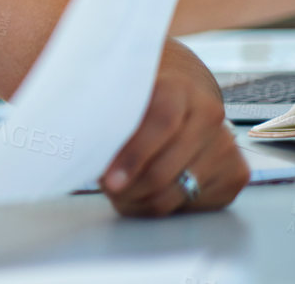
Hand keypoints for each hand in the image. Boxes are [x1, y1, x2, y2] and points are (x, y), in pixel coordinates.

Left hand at [100, 40, 247, 216]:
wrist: (182, 94)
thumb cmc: (137, 97)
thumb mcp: (119, 90)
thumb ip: (98, 104)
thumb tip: (59, 121)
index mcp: (179, 88)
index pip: (159, 123)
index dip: (132, 155)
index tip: (107, 179)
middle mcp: (209, 114)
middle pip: (166, 167)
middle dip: (130, 187)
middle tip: (107, 190)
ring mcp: (226, 144)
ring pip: (178, 191)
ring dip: (141, 200)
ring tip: (119, 193)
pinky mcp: (235, 172)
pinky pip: (194, 204)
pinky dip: (163, 206)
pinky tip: (144, 195)